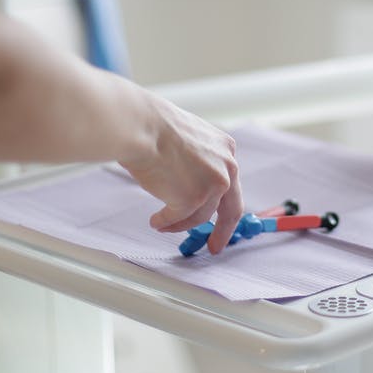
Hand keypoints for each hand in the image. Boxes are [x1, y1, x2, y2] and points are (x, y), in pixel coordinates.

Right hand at [118, 94, 241, 253]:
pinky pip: (179, 218)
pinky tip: (156, 221)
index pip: (232, 183)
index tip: (221, 220)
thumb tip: (188, 184)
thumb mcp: (189, 139)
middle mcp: (227, 167)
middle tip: (215, 246)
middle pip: (231, 208)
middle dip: (223, 231)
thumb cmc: (153, 127)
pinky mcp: (194, 199)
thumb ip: (198, 162)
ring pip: (199, 216)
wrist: (141, 126)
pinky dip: (166, 222)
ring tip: (162, 224)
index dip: (225, 204)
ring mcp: (213, 185)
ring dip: (179, 223)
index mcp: (226, 149)